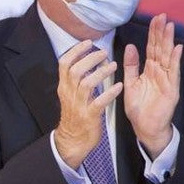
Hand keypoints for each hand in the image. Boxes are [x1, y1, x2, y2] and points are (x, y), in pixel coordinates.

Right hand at [53, 41, 121, 167]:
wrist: (72, 140)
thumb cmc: (76, 114)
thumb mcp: (71, 94)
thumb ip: (78, 78)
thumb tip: (89, 58)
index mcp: (65, 87)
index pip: (64, 64)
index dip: (76, 51)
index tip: (88, 42)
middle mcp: (69, 94)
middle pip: (75, 71)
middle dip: (90, 58)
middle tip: (104, 52)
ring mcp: (79, 105)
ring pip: (86, 84)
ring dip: (101, 73)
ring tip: (113, 65)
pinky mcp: (89, 117)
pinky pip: (98, 103)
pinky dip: (109, 93)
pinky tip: (119, 86)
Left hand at [124, 13, 180, 157]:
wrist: (145, 127)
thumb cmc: (138, 107)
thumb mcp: (130, 84)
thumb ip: (130, 66)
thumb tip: (131, 46)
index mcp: (149, 69)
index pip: (152, 47)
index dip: (153, 33)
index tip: (155, 18)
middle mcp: (160, 71)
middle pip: (160, 48)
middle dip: (161, 33)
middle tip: (162, 16)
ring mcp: (167, 79)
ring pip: (168, 57)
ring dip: (169, 42)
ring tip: (169, 27)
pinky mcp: (172, 89)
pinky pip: (173, 72)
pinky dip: (175, 60)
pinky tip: (177, 49)